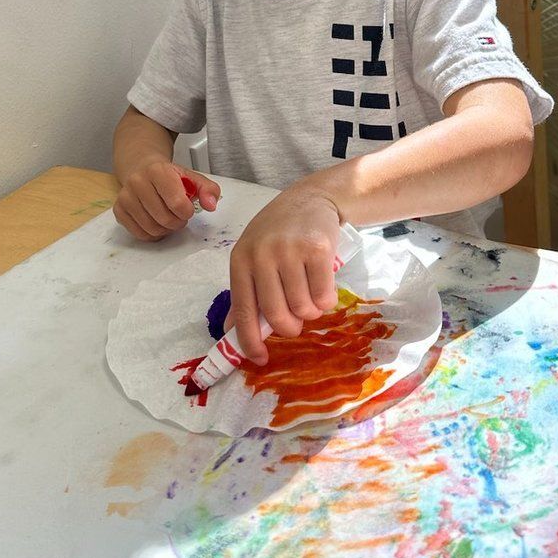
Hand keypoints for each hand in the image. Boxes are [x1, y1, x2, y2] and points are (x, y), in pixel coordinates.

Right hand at [113, 162, 219, 240]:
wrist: (142, 169)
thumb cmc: (168, 177)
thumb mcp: (192, 178)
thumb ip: (208, 189)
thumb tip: (211, 205)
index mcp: (157, 171)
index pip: (177, 203)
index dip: (187, 212)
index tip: (187, 208)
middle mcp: (138, 182)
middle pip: (165, 219)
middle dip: (177, 222)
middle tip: (179, 215)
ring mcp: (126, 197)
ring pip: (152, 229)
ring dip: (165, 229)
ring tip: (168, 217)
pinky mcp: (119, 210)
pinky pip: (140, 234)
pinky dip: (152, 233)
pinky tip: (156, 222)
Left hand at [227, 187, 341, 363]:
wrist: (311, 198)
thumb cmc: (280, 232)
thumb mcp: (254, 254)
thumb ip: (246, 290)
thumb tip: (231, 331)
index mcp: (241, 259)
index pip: (242, 309)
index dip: (250, 340)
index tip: (260, 359)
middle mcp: (262, 254)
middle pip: (276, 314)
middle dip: (289, 328)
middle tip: (296, 322)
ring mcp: (290, 251)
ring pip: (302, 308)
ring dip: (310, 313)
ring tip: (311, 299)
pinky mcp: (318, 249)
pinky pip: (324, 296)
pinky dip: (326, 302)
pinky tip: (324, 289)